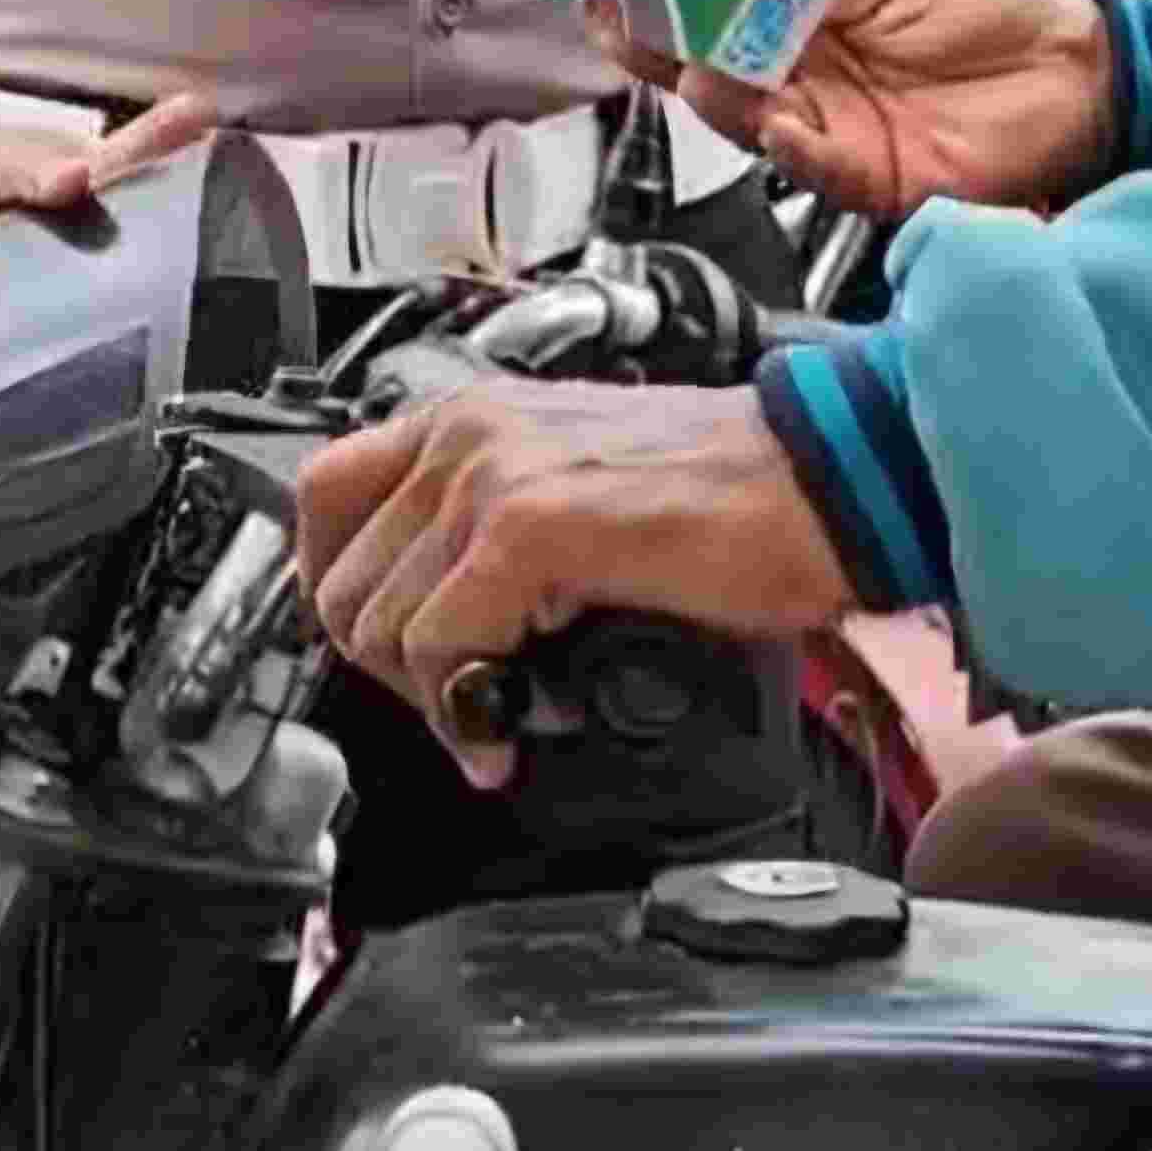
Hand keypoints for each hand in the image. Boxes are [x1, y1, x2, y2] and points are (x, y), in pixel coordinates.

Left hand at [296, 382, 848, 786]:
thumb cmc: (737, 495)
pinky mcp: (529, 526)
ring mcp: (491, 475)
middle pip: (338, 578)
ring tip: (493, 719)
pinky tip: (507, 733)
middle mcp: (467, 432)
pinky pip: (438, 646)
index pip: (324, 497)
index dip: (341, 593)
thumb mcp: (582, 492)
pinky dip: (465, 712)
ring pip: (376, 623)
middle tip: (459, 702)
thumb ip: (499, 536)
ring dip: (428, 699)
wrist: (827, 480)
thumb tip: (448, 633)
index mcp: (473, 417)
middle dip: (389, 669)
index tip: (392, 654)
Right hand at [603, 0, 1117, 222]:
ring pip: (751, 118)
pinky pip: (814, 166)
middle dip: (661, 48)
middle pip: (713, 66)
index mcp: (806, 14)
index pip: (717, 5)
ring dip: (719, 97)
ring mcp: (834, 128)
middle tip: (619, 24)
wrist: (1079, 63)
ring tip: (695, 72)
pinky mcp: (872, 177)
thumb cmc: (994, 1)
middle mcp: (806, 75)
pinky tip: (775, 120)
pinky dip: (790, 146)